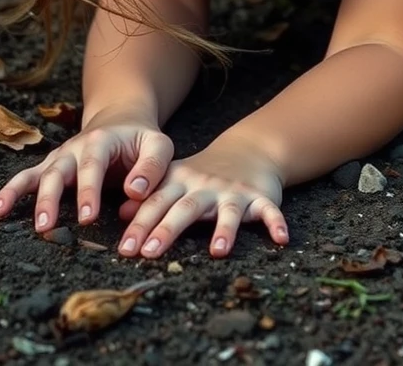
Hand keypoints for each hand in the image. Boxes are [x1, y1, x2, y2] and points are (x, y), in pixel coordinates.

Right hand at [0, 104, 173, 232]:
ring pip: (38, 174)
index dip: (88, 191)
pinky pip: (27, 177)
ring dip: (22, 194)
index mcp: (102, 140)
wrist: (121, 119)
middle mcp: (75, 147)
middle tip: (47, 226)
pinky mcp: (52, 167)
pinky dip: (11, 190)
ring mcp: (60, 157)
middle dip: (51, 198)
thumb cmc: (142, 138)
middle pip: (58, 171)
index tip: (88, 218)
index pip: (93, 165)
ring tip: (5, 214)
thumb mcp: (158, 145)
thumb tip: (135, 192)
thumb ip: (152, 167)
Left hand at [114, 133, 287, 258]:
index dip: (141, 225)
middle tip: (149, 253)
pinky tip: (281, 240)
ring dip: (224, 230)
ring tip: (219, 252)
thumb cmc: (205, 173)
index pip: (158, 203)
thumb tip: (121, 215)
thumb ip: (152, 198)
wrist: (250, 149)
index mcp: (182, 183)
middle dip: (167, 229)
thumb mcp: (176, 179)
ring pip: (228, 211)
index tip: (125, 249)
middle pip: (186, 208)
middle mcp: (206, 187)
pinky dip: (276, 223)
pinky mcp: (260, 197)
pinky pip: (269, 211)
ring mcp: (234, 192)